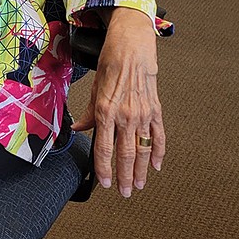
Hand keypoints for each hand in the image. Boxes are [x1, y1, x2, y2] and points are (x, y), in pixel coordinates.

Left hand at [71, 7, 165, 196]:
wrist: (132, 46)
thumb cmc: (111, 62)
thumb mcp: (93, 88)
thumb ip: (88, 113)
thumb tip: (79, 128)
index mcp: (106, 110)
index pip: (103, 148)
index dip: (104, 168)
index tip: (104, 182)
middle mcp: (125, 115)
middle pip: (125, 155)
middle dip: (124, 177)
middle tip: (123, 192)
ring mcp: (142, 114)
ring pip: (142, 150)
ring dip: (141, 170)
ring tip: (138, 185)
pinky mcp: (155, 110)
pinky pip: (158, 136)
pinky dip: (158, 152)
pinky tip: (155, 165)